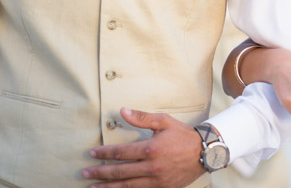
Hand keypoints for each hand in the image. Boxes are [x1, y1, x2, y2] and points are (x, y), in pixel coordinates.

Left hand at [81, 108, 203, 187]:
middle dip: (100, 172)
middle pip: (119, 171)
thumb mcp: (164, 122)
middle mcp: (151, 166)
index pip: (120, 152)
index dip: (104, 153)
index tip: (92, 154)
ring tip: (92, 187)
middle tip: (85, 173)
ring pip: (126, 185)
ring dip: (107, 186)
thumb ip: (142, 118)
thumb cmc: (183, 135)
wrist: (205, 152)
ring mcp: (155, 180)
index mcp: (150, 149)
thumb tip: (122, 111)